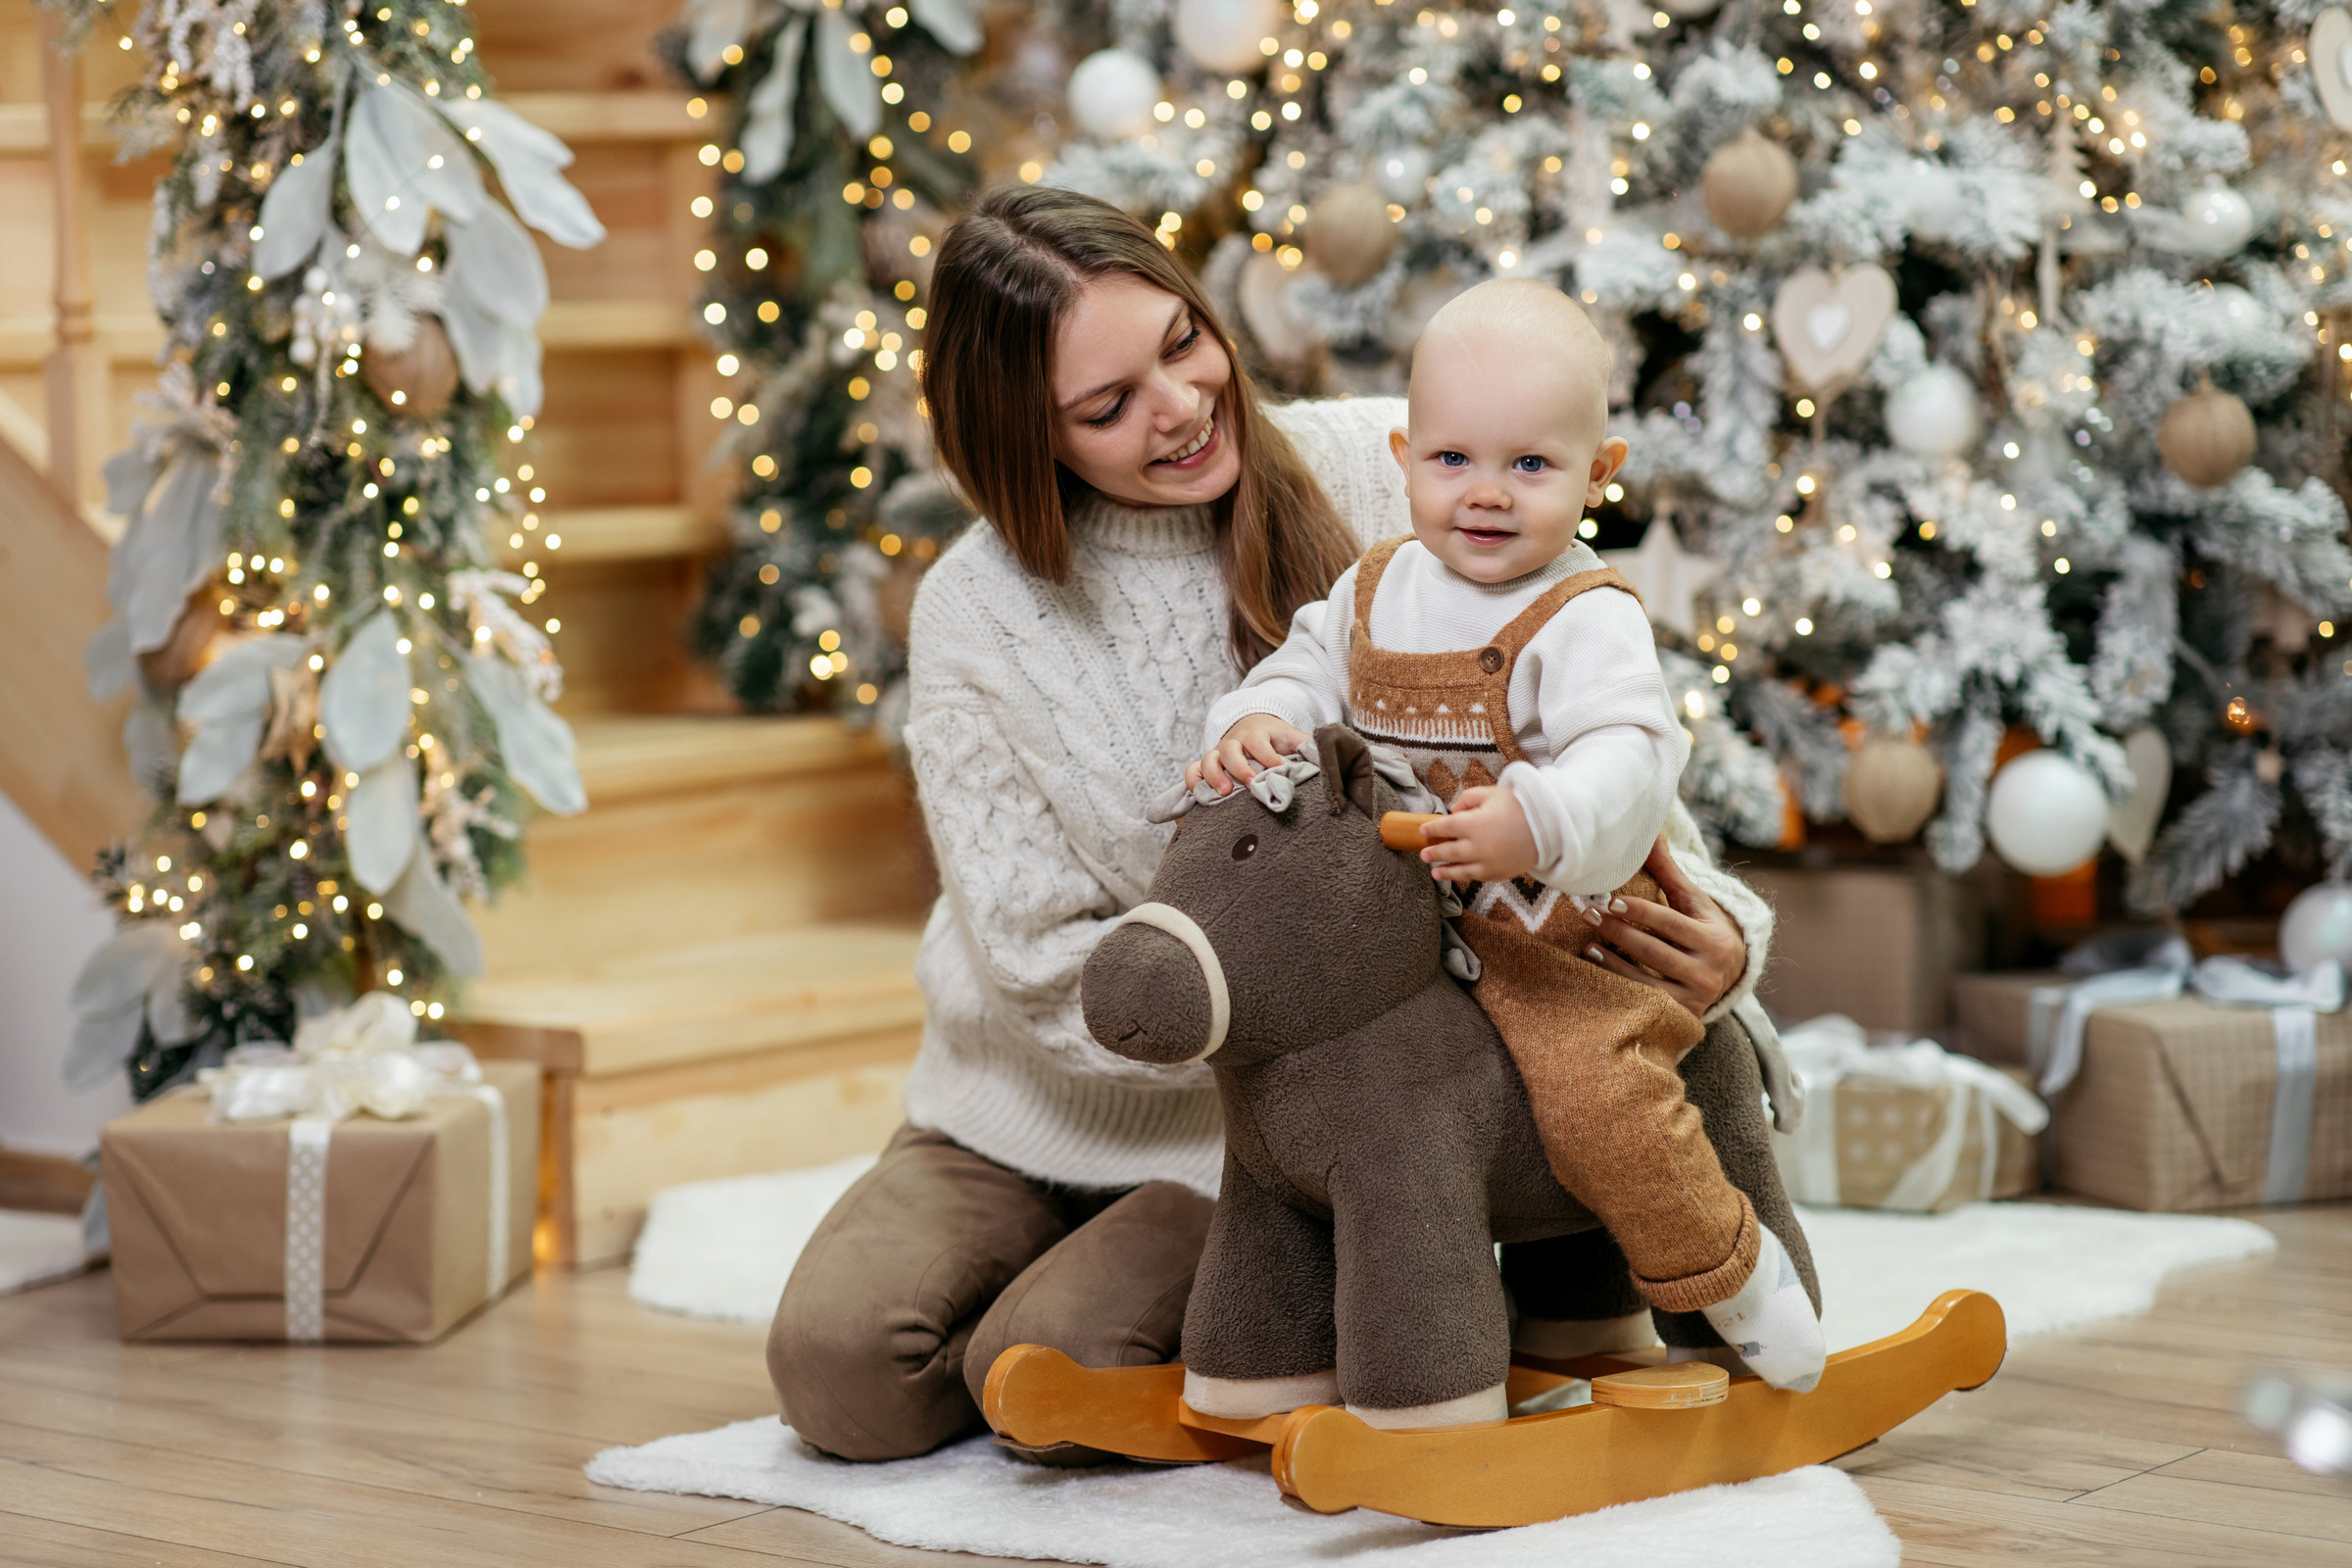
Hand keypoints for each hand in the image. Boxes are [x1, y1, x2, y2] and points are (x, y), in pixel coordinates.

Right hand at [1186, 713, 1306, 794]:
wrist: (1253, 725)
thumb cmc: (1276, 737)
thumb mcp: (1293, 737)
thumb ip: (1308, 746)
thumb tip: (1329, 754)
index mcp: (1256, 734)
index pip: (1258, 742)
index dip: (1267, 756)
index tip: (1279, 769)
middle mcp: (1234, 742)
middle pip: (1230, 750)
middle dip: (1240, 768)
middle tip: (1251, 783)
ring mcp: (1218, 753)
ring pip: (1208, 759)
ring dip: (1214, 776)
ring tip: (1225, 792)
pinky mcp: (1208, 765)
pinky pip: (1193, 770)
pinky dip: (1193, 781)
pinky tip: (1199, 795)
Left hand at [1417, 785, 1538, 885]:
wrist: (1549, 826)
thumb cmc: (1520, 805)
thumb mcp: (1492, 793)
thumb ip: (1468, 799)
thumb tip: (1453, 812)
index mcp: (1475, 824)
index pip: (1445, 828)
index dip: (1432, 829)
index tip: (1423, 830)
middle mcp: (1478, 846)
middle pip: (1449, 851)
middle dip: (1434, 852)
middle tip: (1423, 853)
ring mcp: (1488, 863)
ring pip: (1460, 870)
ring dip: (1445, 871)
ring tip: (1434, 872)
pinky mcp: (1498, 873)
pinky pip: (1477, 877)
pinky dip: (1465, 876)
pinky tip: (1457, 875)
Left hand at [1578, 834, 1747, 1015]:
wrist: (1730, 973)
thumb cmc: (1702, 927)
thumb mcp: (1692, 901)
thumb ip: (1670, 872)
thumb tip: (1651, 833)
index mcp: (1714, 939)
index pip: (1671, 923)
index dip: (1640, 911)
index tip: (1611, 901)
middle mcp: (1709, 971)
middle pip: (1655, 951)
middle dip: (1619, 933)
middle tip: (1588, 914)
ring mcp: (1695, 997)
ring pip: (1646, 980)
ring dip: (1612, 961)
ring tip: (1587, 943)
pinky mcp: (1682, 1015)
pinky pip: (1643, 999)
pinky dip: (1618, 983)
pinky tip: (1597, 966)